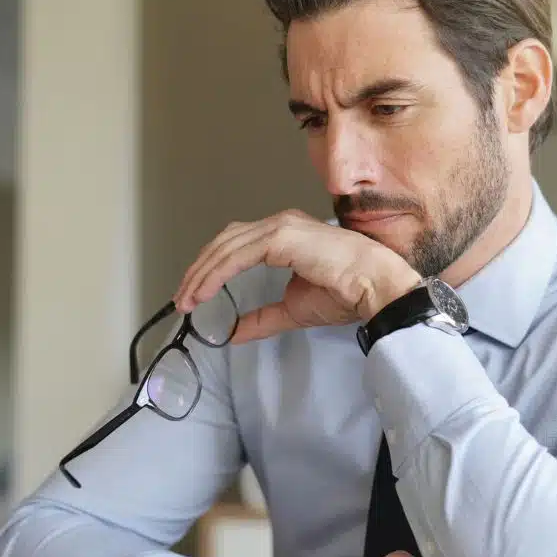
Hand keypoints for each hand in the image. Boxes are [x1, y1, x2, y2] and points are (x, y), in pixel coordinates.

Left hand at [174, 209, 420, 342]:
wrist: (374, 287)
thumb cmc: (346, 294)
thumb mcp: (293, 309)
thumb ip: (263, 317)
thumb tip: (234, 332)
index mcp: (286, 234)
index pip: (237, 244)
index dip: (212, 267)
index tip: (194, 294)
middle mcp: (281, 224)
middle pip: (226, 241)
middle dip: (200, 269)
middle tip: (182, 298)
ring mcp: (281, 227)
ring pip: (227, 246)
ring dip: (202, 273)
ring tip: (188, 299)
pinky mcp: (282, 237)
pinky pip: (238, 255)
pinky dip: (216, 273)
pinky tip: (205, 292)